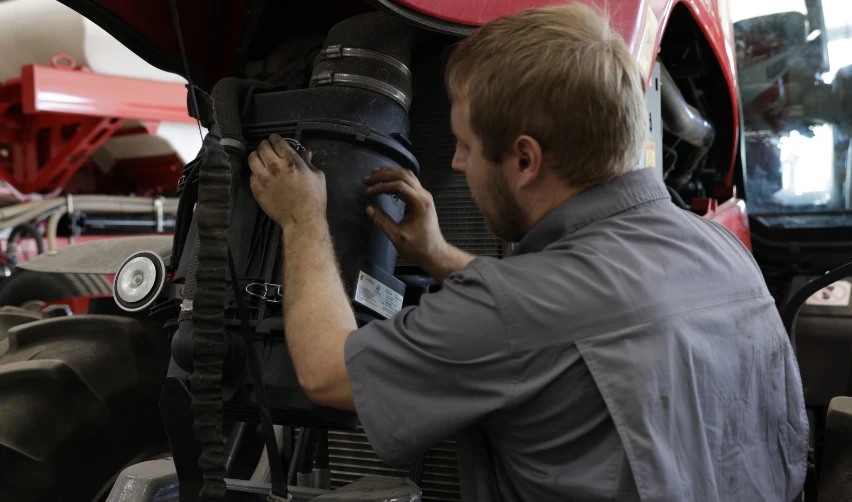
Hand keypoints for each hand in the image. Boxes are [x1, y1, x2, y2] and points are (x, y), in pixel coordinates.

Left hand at [248, 134, 325, 229]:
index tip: (275, 140)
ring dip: (257, 156)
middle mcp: (275, 166)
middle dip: (265, 145)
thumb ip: (309, 162)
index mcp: (291, 161)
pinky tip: (261, 176)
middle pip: (262, 147)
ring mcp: (264, 178)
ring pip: (252, 158)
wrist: (302, 220)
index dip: (275, 139)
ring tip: (261, 160)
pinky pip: (251, 175)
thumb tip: (306, 153)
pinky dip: (256, 173)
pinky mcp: (257, 189)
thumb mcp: (318, 176)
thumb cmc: (314, 199)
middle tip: (268, 149)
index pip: (276, 141)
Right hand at [364, 166, 472, 281]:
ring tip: (375, 175)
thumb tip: (368, 208)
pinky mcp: (422, 199)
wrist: (434, 253)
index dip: (381, 186)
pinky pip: (410, 181)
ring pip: (407, 175)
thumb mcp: (397, 236)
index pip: (398, 186)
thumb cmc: (418, 248)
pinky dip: (396, 178)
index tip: (368, 192)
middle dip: (384, 175)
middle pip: (403, 175)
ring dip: (390, 173)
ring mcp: (424, 196)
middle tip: (368, 179)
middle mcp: (424, 195)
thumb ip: (382, 221)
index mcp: (420, 203)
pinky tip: (387, 180)